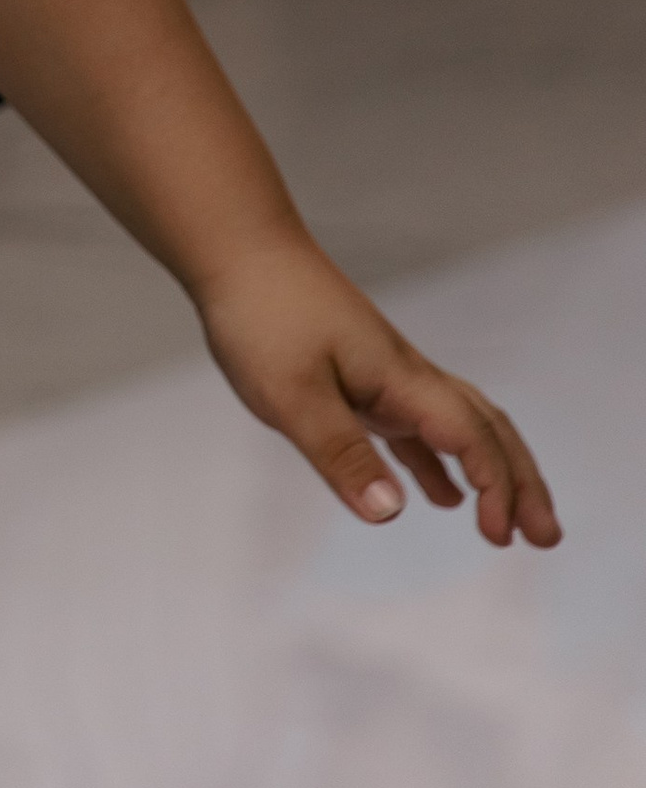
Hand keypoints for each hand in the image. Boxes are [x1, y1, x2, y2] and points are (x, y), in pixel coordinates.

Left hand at [196, 235, 558, 549]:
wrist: (240, 249)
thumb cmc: (262, 315)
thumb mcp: (291, 394)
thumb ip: (341, 452)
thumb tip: (392, 514)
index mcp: (400, 379)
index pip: (470, 436)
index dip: (495, 486)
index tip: (501, 536)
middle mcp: (406, 376)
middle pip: (487, 430)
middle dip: (522, 483)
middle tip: (547, 538)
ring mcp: (386, 376)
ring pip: (461, 427)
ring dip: (492, 473)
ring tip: (511, 526)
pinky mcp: (362, 377)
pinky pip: (418, 428)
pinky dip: (439, 463)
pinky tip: (441, 495)